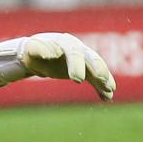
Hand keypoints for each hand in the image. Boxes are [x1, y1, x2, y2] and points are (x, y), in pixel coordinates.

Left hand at [0, 32, 116, 99]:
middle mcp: (78, 49)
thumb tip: (53, 52)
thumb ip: (40, 50)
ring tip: (110, 90)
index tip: (78, 80)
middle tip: (102, 81)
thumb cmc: (33, 51)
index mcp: (66, 43)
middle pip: (91, 59)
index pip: (74, 53)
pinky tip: (107, 98)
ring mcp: (84, 59)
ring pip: (98, 68)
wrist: (37, 55)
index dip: (77, 65)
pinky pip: (96, 79)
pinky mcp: (86, 70)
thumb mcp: (32, 49)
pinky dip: (102, 88)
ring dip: (105, 79)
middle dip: (98, 70)